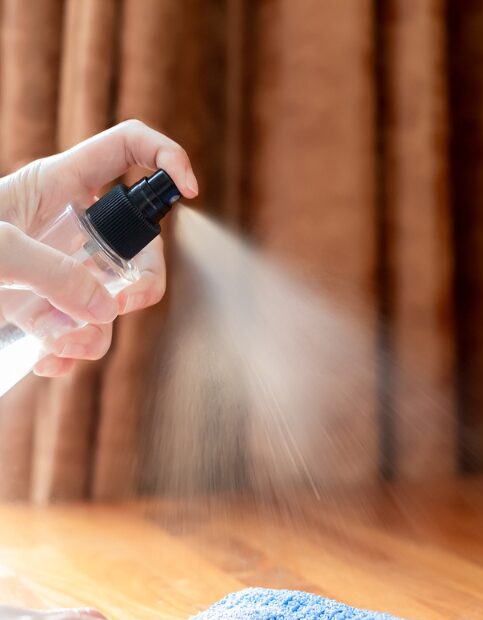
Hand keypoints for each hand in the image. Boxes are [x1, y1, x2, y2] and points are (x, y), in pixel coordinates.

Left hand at [0, 120, 198, 377]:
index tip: (189, 191)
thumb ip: (55, 275)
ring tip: (55, 343)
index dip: (166, 159)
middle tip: (125, 303)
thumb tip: (107, 311)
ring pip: (113, 301)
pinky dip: (70, 352)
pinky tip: (44, 358)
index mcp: (61, 185)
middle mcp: (71, 227)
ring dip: (95, 331)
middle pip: (141, 246)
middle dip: (143, 280)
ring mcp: (63, 271)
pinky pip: (84, 333)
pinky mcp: (50, 309)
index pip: (129, 151)